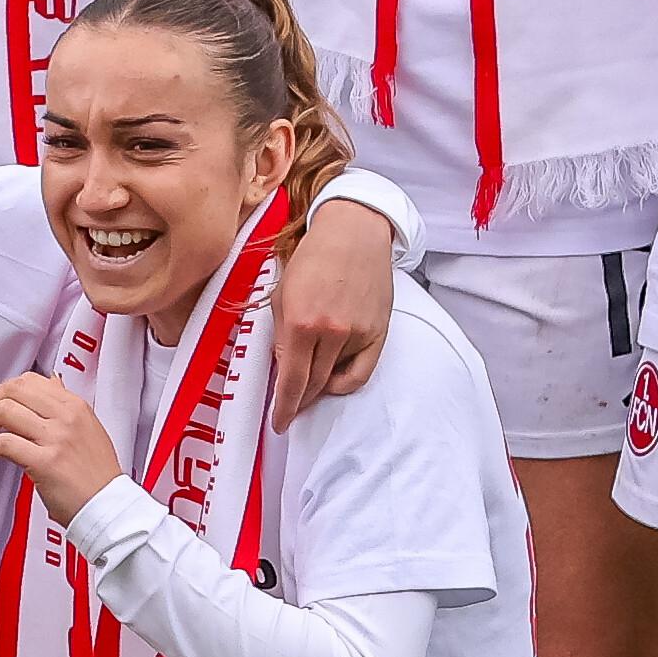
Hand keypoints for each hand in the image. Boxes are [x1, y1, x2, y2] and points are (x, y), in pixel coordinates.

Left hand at [0, 369, 127, 519]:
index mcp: (76, 407)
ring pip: (5, 411)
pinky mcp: (45, 462)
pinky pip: (4, 443)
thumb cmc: (97, 476)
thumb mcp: (89, 429)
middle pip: (13, 390)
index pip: (30, 381)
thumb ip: (66, 407)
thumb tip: (51, 383)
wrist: (109, 507)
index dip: (2, 389)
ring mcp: (56, 438)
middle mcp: (67, 418)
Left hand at [267, 198, 402, 413]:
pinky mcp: (378, 332)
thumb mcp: (281, 295)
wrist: (353, 234)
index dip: (283, 407)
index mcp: (302, 323)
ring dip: (318, 390)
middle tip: (289, 409)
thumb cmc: (313, 258)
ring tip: (307, 390)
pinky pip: (361, 373)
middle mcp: (332, 332)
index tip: (278, 423)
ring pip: (335, 379)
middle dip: (298, 401)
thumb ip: (281, 337)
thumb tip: (282, 370)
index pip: (291, 381)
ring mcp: (358, 334)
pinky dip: (345, 383)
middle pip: (313, 384)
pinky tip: (333, 381)